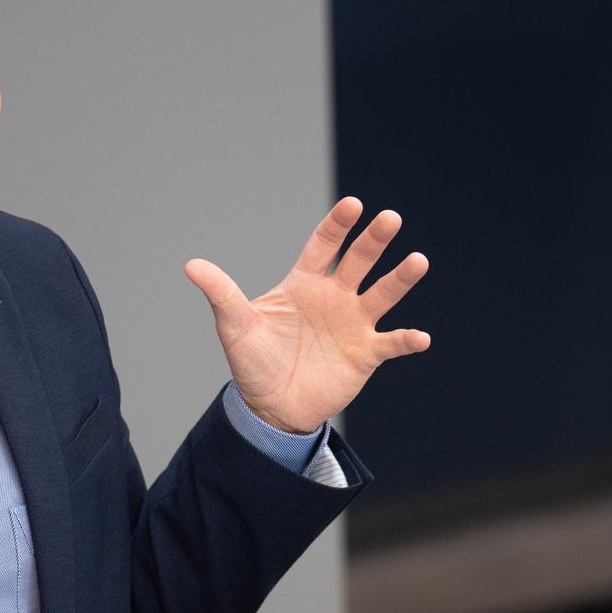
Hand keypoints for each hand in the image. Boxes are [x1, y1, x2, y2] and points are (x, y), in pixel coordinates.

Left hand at [184, 198, 430, 433]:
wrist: (270, 406)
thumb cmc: (254, 361)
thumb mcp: (235, 326)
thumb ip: (221, 293)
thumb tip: (191, 265)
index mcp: (305, 283)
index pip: (325, 245)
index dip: (338, 225)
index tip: (353, 205)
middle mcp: (335, 297)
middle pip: (359, 261)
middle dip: (374, 240)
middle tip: (390, 219)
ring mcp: (353, 324)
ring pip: (382, 295)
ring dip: (400, 279)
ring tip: (418, 261)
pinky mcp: (365, 354)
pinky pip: (390, 343)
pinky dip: (406, 340)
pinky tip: (420, 338)